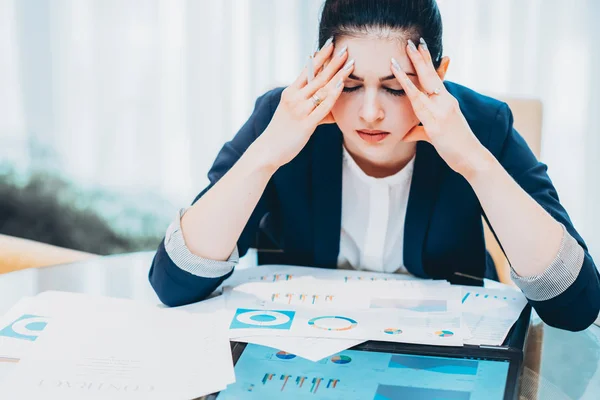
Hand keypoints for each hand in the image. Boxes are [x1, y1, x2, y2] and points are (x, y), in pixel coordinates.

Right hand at [257, 41, 354, 167]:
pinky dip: (333, 95)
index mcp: (290, 92)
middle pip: (317, 76)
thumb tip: (332, 111)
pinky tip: (342, 84)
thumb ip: (313, 110)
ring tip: (350, 63)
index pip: (307, 70)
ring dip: (338, 75)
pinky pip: (322, 107)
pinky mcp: (305, 124)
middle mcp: (294, 98)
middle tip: (346, 49)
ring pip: (322, 89)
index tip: (331, 44)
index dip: (320, 56)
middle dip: (333, 62)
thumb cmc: (283, 133)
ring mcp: (299, 110)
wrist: (268, 150)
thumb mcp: (295, 115)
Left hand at [390, 39, 484, 175]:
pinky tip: (401, 78)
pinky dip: (409, 89)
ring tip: (406, 51)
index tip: (421, 49)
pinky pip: (419, 104)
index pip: (436, 80)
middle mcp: (446, 103)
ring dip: (414, 67)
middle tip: (412, 42)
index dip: (428, 64)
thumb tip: (406, 133)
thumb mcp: (435, 135)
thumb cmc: (456, 148)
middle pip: (431, 76)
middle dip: (421, 58)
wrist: (472, 159)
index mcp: (446, 103)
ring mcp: (441, 112)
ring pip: (425, 85)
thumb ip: (420, 130)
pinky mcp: (436, 124)